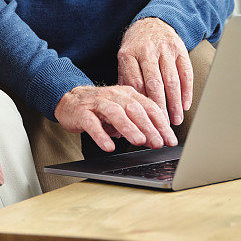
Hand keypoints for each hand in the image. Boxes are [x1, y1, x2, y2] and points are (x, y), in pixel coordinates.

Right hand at [54, 85, 176, 152]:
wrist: (70, 100)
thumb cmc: (100, 109)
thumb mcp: (122, 112)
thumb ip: (138, 123)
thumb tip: (156, 139)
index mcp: (127, 94)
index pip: (148, 107)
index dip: (161, 123)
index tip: (170, 139)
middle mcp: (114, 95)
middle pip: (134, 109)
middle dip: (148, 126)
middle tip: (158, 142)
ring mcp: (97, 103)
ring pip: (115, 113)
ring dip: (128, 127)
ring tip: (139, 141)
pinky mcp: (82, 112)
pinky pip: (92, 123)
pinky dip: (101, 135)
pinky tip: (109, 146)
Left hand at [118, 17, 192, 125]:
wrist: (151, 22)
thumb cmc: (136, 46)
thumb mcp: (124, 58)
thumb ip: (125, 80)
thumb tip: (127, 106)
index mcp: (128, 54)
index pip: (135, 83)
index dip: (141, 104)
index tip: (144, 120)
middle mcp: (146, 50)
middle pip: (154, 83)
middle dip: (160, 107)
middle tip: (163, 126)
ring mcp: (164, 48)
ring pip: (171, 80)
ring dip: (175, 103)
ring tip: (176, 120)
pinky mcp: (180, 48)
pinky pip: (185, 73)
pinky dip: (186, 91)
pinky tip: (185, 105)